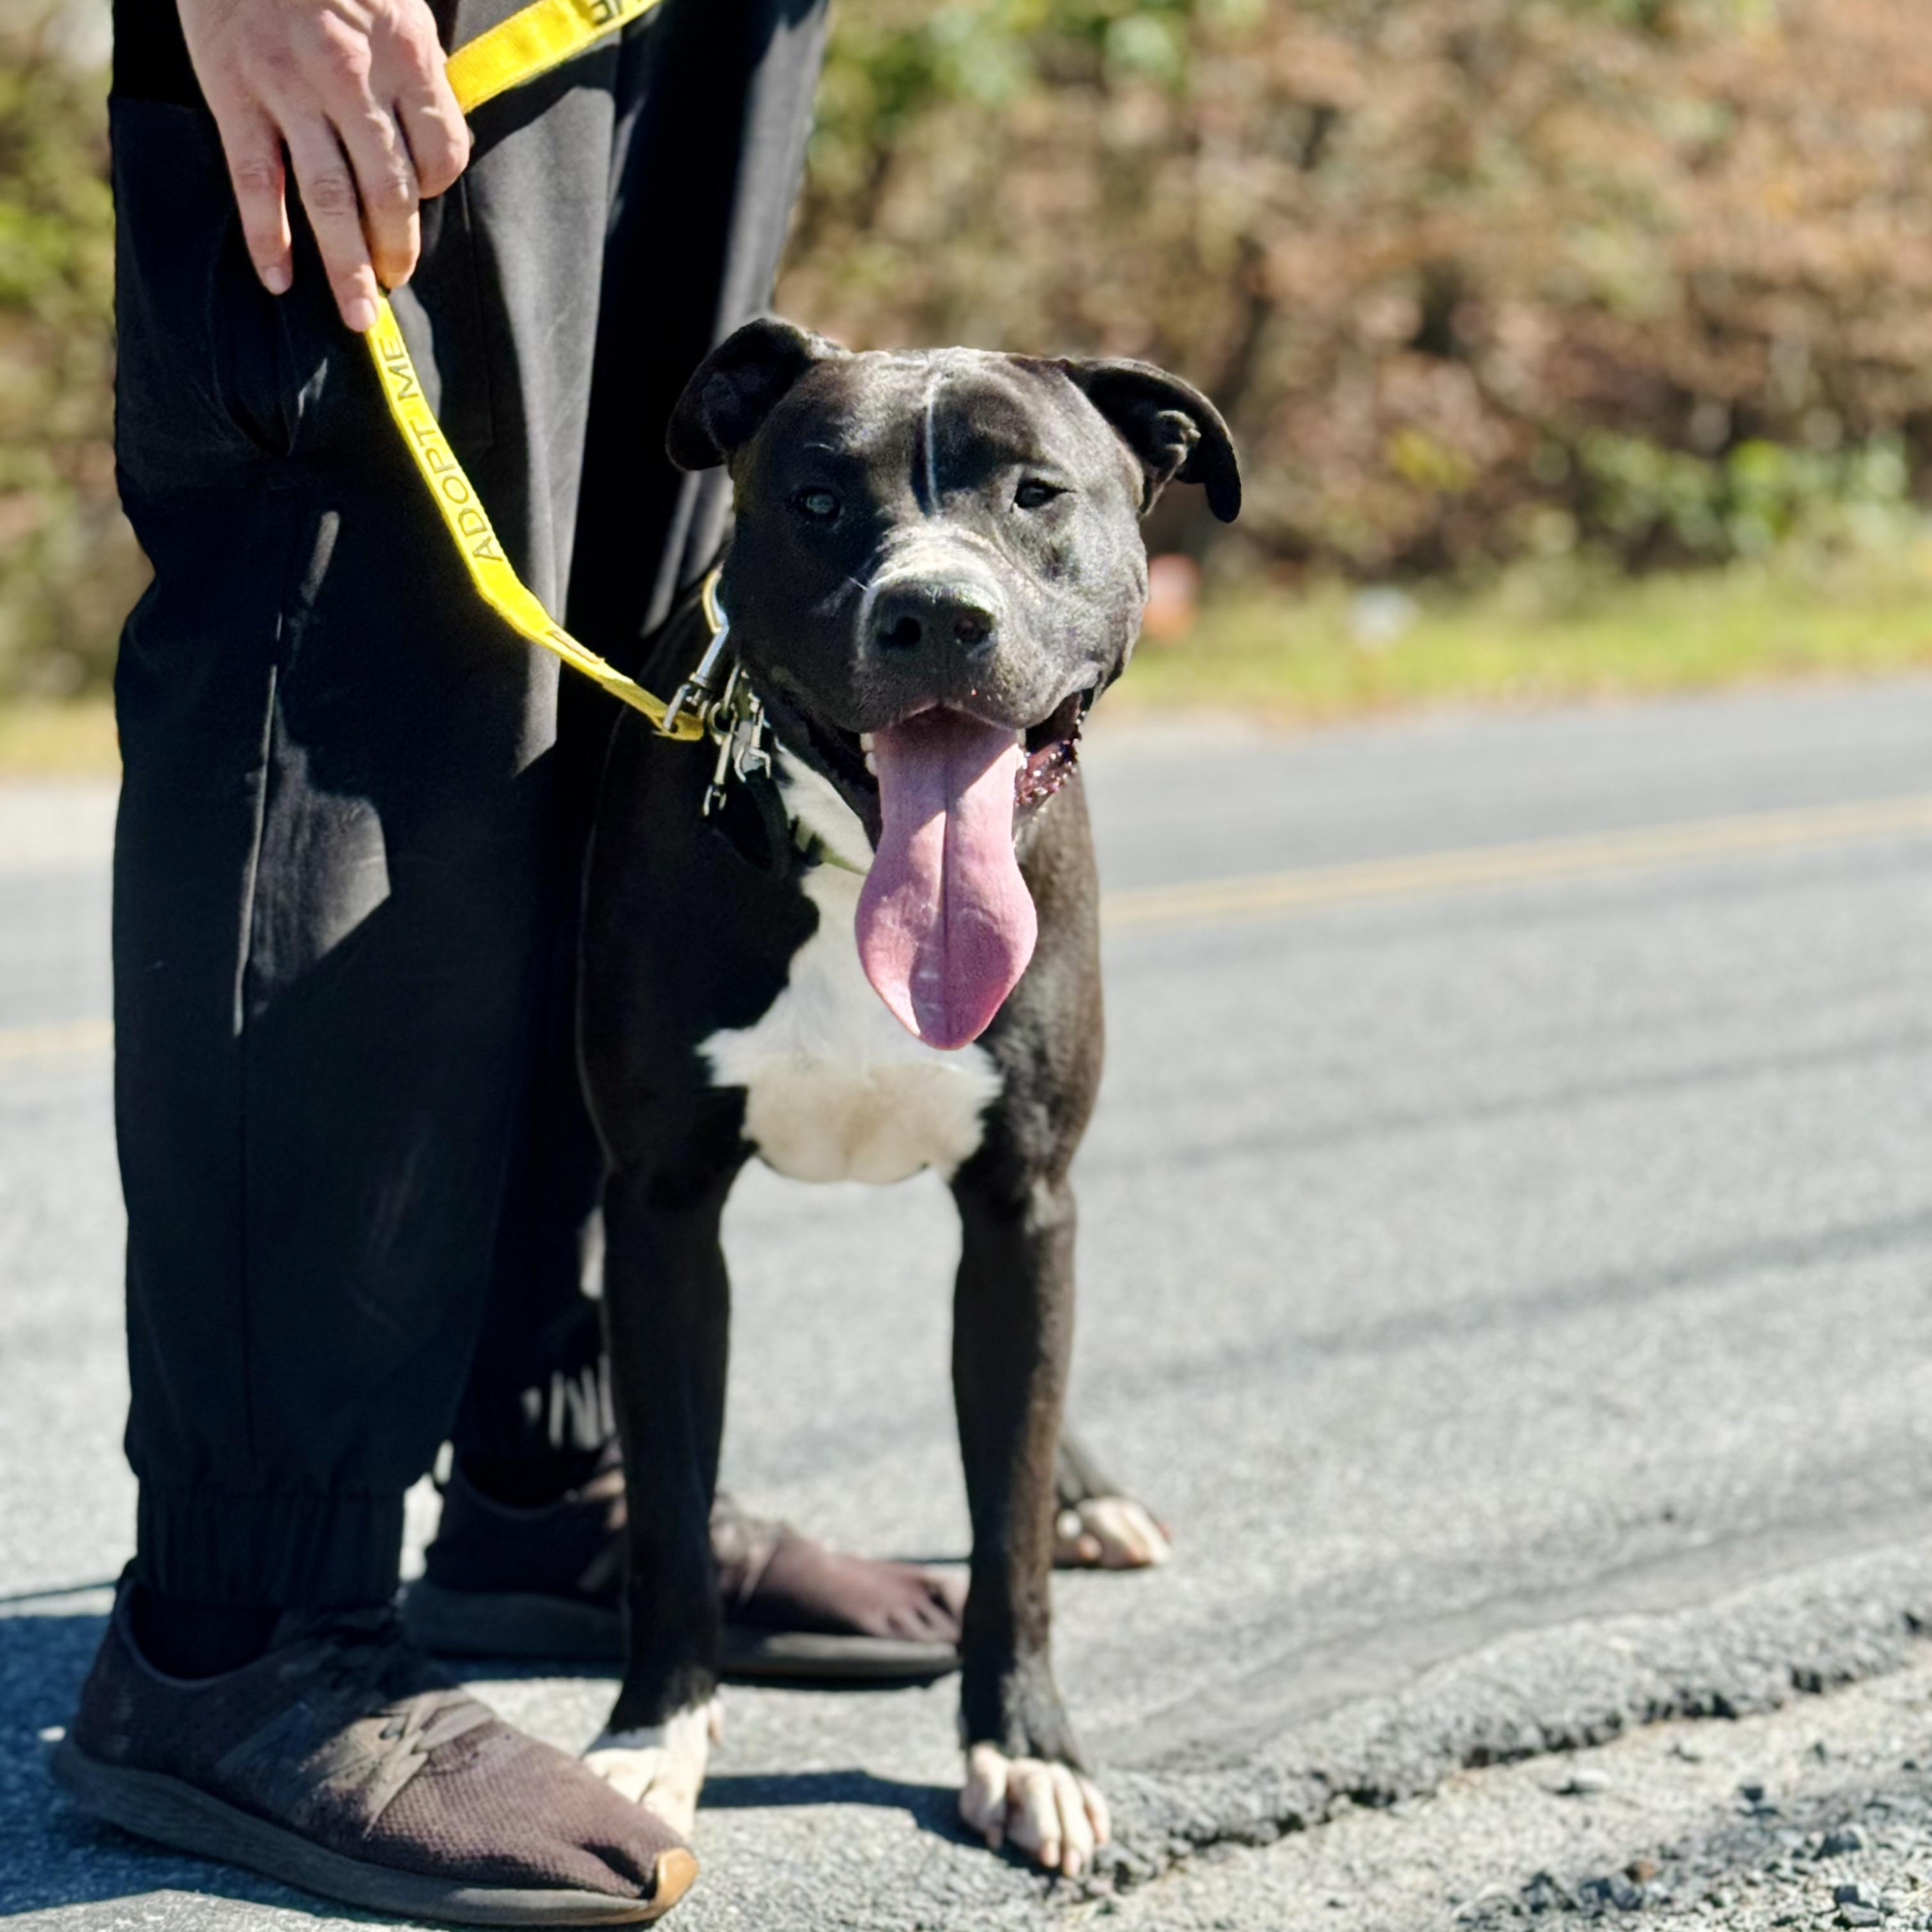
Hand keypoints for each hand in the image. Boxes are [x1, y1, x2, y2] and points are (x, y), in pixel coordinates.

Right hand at [178, 0, 471, 330]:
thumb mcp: (396, 6)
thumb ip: (417, 77)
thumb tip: (432, 148)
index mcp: (404, 54)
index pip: (442, 153)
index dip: (435, 190)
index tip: (420, 202)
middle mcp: (351, 78)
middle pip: (389, 190)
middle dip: (397, 248)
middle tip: (395, 283)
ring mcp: (290, 89)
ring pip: (329, 199)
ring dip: (346, 266)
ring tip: (358, 315)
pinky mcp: (235, 95)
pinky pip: (257, 181)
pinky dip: (267, 238)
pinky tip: (279, 280)